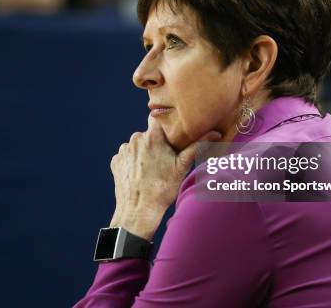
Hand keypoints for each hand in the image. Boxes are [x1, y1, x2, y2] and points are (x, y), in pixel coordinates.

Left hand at [109, 116, 221, 239]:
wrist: (138, 211)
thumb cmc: (162, 189)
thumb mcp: (182, 167)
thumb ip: (197, 146)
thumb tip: (215, 133)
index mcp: (152, 136)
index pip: (157, 118)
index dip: (165, 125)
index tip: (170, 135)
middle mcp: (135, 139)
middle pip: (149, 134)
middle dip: (156, 143)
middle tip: (165, 160)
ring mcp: (123, 150)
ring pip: (137, 145)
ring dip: (144, 153)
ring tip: (152, 170)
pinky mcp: (116, 161)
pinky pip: (127, 156)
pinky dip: (133, 162)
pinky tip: (140, 175)